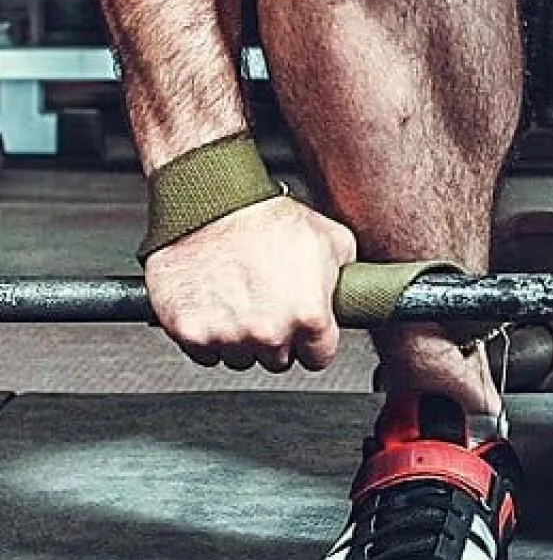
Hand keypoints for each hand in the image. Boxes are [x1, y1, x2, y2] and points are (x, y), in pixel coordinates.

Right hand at [144, 193, 357, 372]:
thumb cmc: (265, 216)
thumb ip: (345, 276)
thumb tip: (354, 292)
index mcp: (310, 314)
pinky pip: (204, 353)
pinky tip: (213, 303)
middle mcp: (270, 332)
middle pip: (278, 359)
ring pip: (240, 358)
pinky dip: (206, 334)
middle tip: (266, 302)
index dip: (312, 341)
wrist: (210, 200)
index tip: (303, 329)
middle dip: (275, 336)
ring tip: (237, 297)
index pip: (319, 357)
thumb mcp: (329, 238)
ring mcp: (228, 336)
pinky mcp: (190, 333)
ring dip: (240, 338)